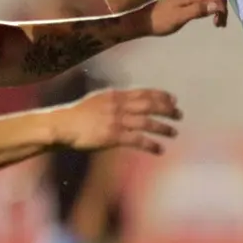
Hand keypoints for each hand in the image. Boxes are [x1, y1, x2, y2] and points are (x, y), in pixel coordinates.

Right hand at [57, 88, 181, 154]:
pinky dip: (151, 144)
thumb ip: (115, 99)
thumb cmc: (77, 115)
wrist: (63, 125)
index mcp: (116, 95)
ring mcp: (116, 120)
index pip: (144, 92)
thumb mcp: (98, 100)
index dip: (161, 96)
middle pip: (150, 105)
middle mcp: (119, 105)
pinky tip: (160, 149)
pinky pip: (137, 140)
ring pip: (147, 122)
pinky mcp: (113, 136)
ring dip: (163, 127)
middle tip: (180, 114)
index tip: (174, 99)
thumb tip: (129, 100)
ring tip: (174, 132)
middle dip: (167, 109)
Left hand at [138, 0, 227, 34]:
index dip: (222, 7)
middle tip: (219, 23)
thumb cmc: (161, 21)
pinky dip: (210, 3)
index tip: (219, 22)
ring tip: (216, 21)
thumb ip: (197, 10)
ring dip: (216, 4)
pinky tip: (207, 14)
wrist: (143, 20)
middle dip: (221, 5)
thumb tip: (216, 5)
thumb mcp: (179, 18)